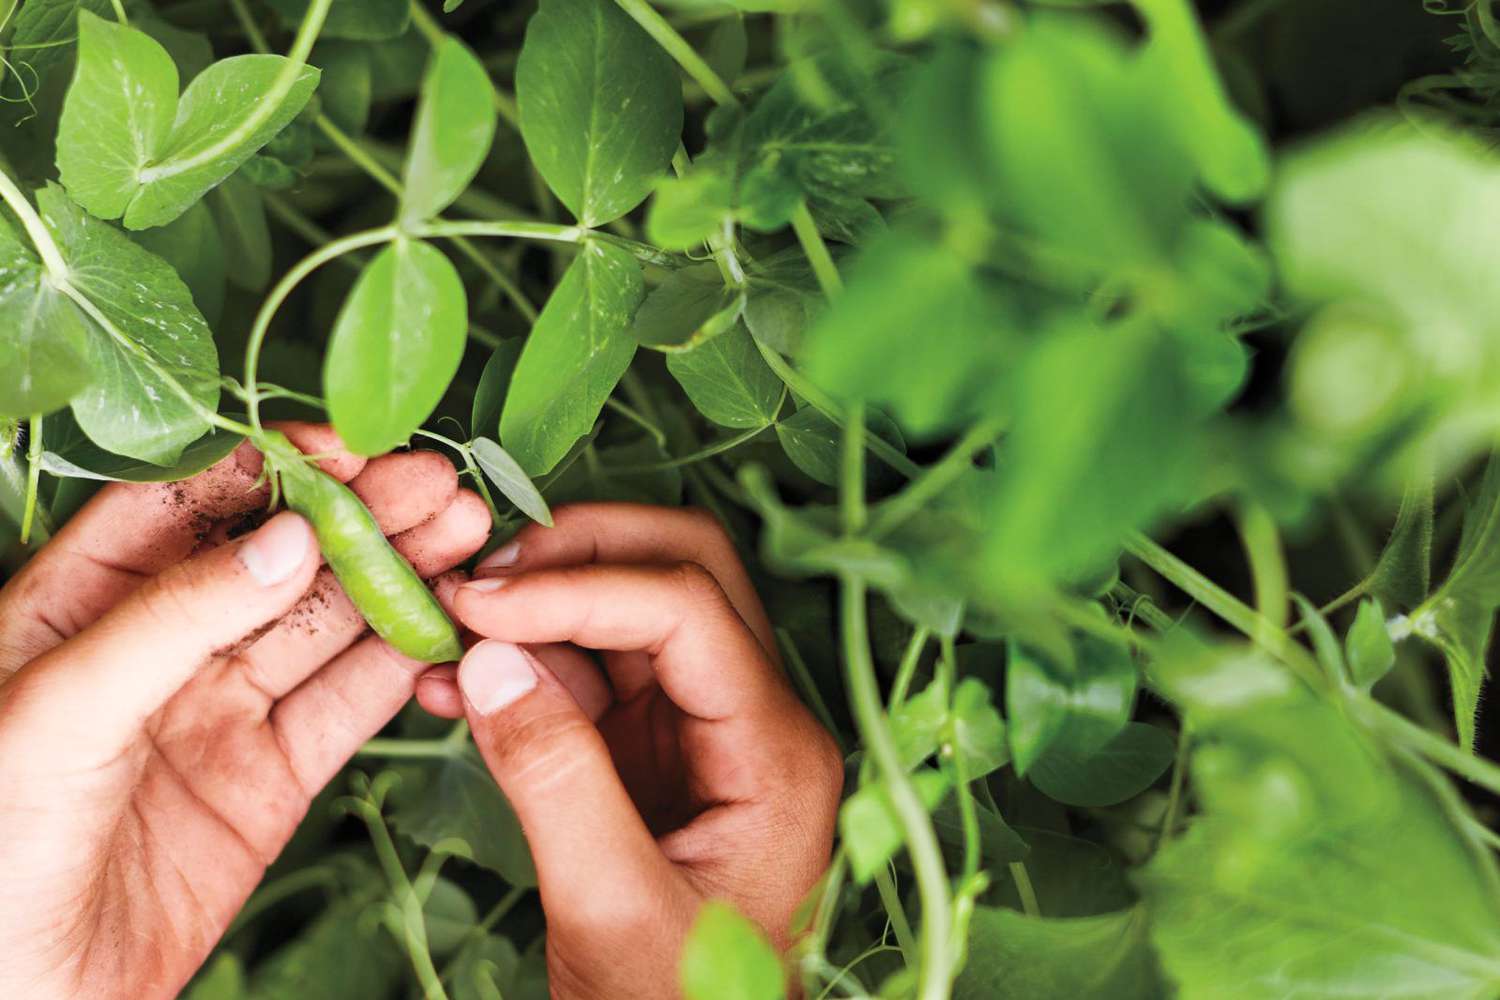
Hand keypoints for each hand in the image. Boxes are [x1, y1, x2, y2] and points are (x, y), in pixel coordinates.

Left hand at [0, 424, 488, 999]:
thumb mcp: (53, 714)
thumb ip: (172, 618)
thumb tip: (289, 537)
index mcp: (78, 608)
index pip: (183, 508)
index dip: (267, 470)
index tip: (346, 446)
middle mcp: (160, 649)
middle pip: (274, 558)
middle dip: (358, 516)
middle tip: (437, 485)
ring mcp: (221, 712)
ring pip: (325, 624)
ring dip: (397, 576)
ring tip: (464, 535)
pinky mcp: (271, 779)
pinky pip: (348, 706)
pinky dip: (405, 664)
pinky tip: (450, 625)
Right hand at [414, 504, 843, 998]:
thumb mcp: (611, 908)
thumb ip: (554, 779)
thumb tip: (488, 661)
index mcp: (775, 750)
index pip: (685, 607)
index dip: (577, 587)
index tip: (477, 603)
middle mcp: (752, 719)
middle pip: (681, 572)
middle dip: (578, 555)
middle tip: (478, 579)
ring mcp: (702, 732)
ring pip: (629, 614)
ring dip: (539, 607)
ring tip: (444, 629)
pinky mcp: (652, 756)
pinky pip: (591, 678)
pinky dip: (526, 666)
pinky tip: (453, 684)